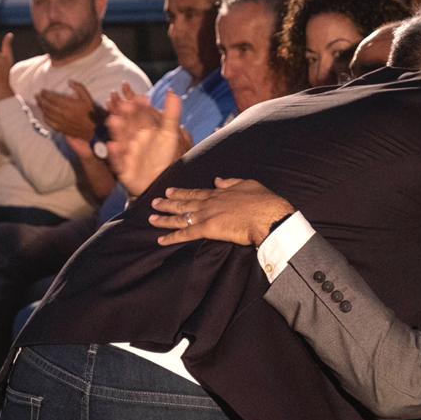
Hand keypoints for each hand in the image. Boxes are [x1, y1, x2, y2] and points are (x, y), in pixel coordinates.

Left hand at [36, 80, 98, 138]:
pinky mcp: (61, 129)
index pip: (53, 98)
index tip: (42, 90)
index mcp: (70, 105)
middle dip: (41, 100)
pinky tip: (43, 113)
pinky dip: (45, 117)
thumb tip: (69, 81)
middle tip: (37, 95)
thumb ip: (79, 87)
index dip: (46, 94)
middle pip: (48, 106)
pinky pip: (49, 123)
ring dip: (41, 107)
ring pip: (47, 114)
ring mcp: (61, 122)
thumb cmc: (91, 112)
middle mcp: (64, 114)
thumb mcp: (87, 97)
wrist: (94, 129)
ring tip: (38, 102)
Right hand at [105, 90, 187, 195]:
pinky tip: (113, 146)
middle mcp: (134, 139)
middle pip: (127, 124)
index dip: (138, 105)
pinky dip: (115, 154)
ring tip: (114, 120)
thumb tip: (174, 92)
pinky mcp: (123, 168)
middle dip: (124, 115)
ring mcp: (127, 153)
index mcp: (145, 130)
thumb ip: (171, 114)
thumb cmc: (167, 159)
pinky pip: (118, 161)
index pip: (139, 114)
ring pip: (120, 139)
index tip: (139, 97)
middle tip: (122, 104)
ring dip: (117, 130)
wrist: (163, 184)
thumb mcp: (170, 134)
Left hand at [148, 178, 295, 246]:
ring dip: (164, 218)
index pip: (196, 193)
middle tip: (154, 202)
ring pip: (180, 217)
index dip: (181, 192)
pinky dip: (172, 237)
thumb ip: (230, 182)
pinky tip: (160, 240)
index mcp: (219, 193)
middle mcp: (209, 202)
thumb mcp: (248, 184)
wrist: (269, 215)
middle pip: (184, 203)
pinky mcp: (208, 229)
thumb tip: (217, 180)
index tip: (169, 190)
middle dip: (168, 202)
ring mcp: (207, 215)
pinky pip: (185, 234)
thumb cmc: (264, 202)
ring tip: (151, 218)